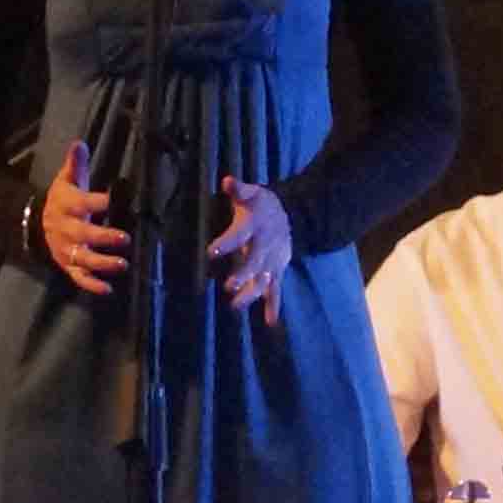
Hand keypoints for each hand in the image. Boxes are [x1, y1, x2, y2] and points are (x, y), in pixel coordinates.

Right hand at [39, 141, 127, 294]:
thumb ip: (75, 164)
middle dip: (103, 238)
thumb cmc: (62, 199)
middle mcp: (66, 230)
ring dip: (102, 264)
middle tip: (125, 238)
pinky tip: (107, 289)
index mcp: (67, 206)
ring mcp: (66, 250)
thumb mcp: (67, 180)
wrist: (37, 222)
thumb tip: (79, 142)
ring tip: (122, 264)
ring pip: (82, 259)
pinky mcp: (68, 265)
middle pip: (83, 236)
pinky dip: (91, 284)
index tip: (109, 200)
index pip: (80, 203)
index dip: (94, 202)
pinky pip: (78, 277)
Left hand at [204, 176, 292, 324]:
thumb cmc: (262, 205)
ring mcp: (273, 260)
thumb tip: (227, 180)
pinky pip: (276, 289)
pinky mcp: (277, 270)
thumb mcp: (252, 194)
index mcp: (255, 226)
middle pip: (254, 262)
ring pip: (263, 279)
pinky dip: (274, 305)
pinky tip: (270, 321)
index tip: (211, 251)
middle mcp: (266, 245)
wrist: (292, 215)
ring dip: (251, 293)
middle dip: (243, 274)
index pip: (239, 235)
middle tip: (229, 286)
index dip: (226, 242)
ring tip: (235, 306)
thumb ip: (239, 190)